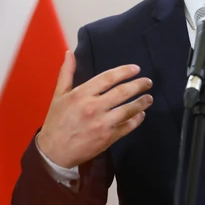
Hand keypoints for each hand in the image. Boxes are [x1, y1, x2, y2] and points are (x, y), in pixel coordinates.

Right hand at [37, 51, 152, 168]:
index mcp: (81, 94)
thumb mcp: (58, 95)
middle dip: (138, 85)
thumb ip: (66, 73)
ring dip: (141, 103)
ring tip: (149, 98)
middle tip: (148, 82)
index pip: (108, 78)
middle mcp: (93, 107)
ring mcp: (102, 123)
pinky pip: (127, 127)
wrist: (54, 151)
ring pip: (128, 110)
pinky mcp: (108, 138)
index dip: (124, 72)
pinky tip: (141, 115)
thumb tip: (70, 53)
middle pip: (122, 92)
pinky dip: (137, 120)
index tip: (136, 69)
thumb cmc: (56, 121)